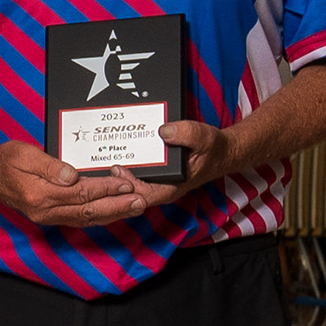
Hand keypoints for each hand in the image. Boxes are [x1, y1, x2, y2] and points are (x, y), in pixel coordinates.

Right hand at [0, 139, 145, 226]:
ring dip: (113, 213)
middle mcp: (45, 210)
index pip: (81, 193)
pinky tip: (114, 211)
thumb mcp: (24, 154)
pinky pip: (80, 219)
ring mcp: (48, 216)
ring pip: (87, 218)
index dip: (106, 188)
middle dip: (117, 206)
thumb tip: (72, 174)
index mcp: (40, 194)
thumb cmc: (4, 161)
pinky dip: (100, 216)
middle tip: (140, 200)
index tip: (126, 182)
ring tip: (135, 207)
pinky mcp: (51, 216)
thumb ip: (49, 166)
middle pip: (88, 210)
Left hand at [115, 119, 237, 208]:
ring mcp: (155, 182)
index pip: (143, 195)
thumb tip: (164, 130)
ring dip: (117, 172)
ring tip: (104, 156)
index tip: (118, 170)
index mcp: (171, 187)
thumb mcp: (205, 139)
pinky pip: (134, 172)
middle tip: (106, 161)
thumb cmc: (214, 149)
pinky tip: (116, 152)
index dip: (127, 186)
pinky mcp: (153, 173)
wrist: (221, 151)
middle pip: (130, 191)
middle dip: (115, 179)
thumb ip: (187, 134)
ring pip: (129, 182)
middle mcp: (160, 187)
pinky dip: (125, 164)